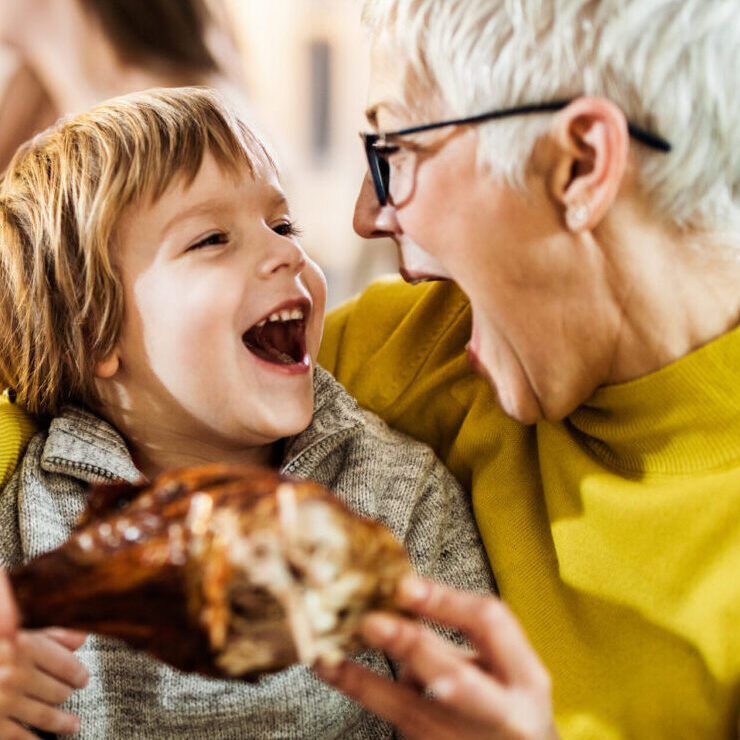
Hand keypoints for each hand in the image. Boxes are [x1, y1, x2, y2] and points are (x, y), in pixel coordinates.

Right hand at [0, 567, 88, 738]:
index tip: (83, 677)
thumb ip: (47, 635)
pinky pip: (20, 737)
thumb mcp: (12, 635)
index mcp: (21, 646)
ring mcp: (2, 703)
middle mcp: (14, 675)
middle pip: (57, 689)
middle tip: (73, 694)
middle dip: (67, 693)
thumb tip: (83, 637)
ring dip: (62, 721)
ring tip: (73, 725)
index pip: (65, 663)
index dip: (77, 672)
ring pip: (45, 715)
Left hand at [316, 576, 558, 739]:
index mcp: (526, 677)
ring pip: (412, 713)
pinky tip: (337, 674)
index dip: (445, 600)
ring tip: (326, 658)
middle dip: (411, 646)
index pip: (490, 625)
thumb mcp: (505, 667)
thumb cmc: (510, 705)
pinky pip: (401, 726)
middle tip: (371, 622)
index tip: (404, 584)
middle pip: (455, 678)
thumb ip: (462, 638)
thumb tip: (398, 603)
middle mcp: (504, 716)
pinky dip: (367, 697)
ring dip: (364, 682)